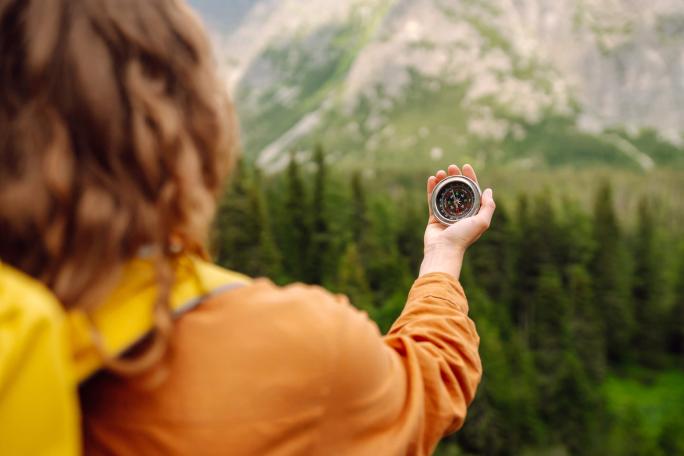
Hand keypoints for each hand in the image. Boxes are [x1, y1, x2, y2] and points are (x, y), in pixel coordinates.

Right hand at [420, 164, 495, 278]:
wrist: (443, 250)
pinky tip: (431, 178)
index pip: (472, 191)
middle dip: (455, 177)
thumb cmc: (463, 237)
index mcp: (472, 213)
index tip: (465, 166)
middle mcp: (460, 212)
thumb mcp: (482, 222)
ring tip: (439, 172)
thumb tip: (489, 190)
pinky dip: (431, 188)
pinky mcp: (434, 217)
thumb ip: (488, 206)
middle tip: (451, 167)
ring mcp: (446, 214)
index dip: (470, 178)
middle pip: (457, 189)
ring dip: (442, 180)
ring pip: (444, 192)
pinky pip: (432, 199)